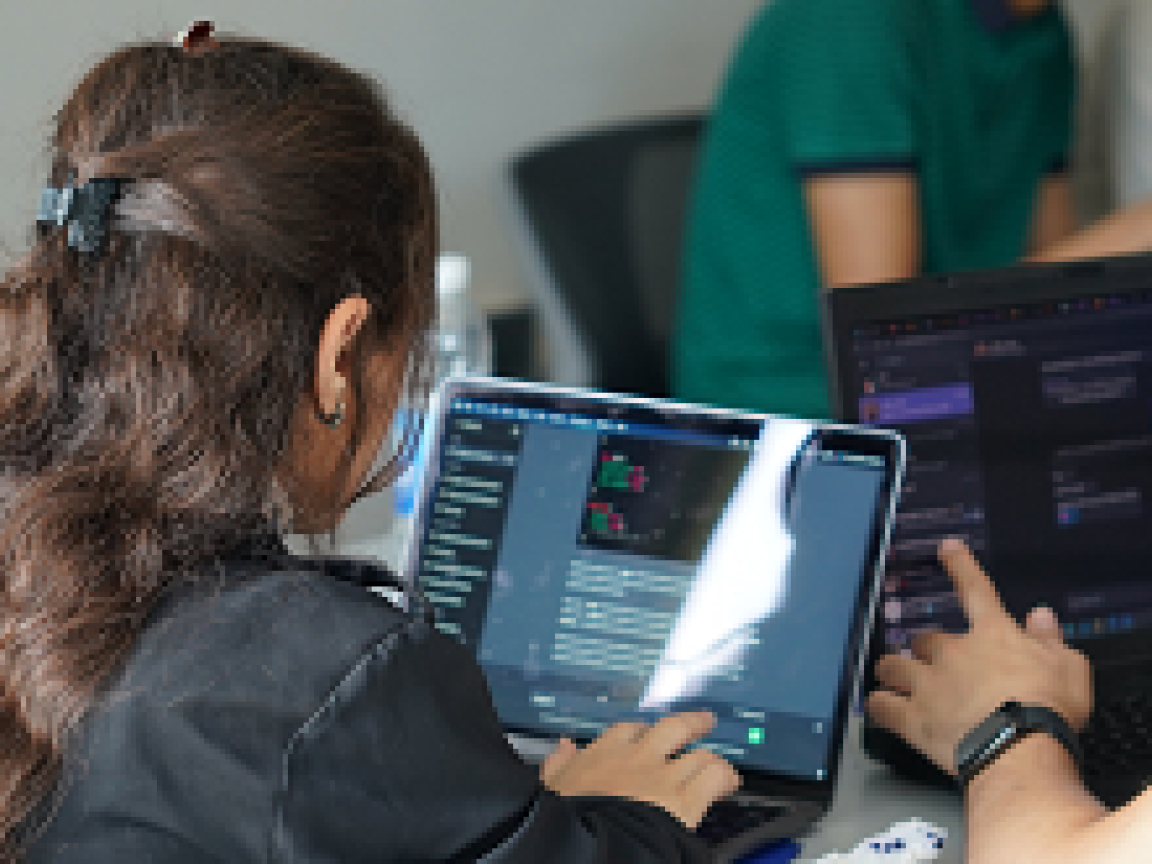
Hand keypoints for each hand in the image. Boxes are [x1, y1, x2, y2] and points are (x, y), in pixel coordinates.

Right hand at [539, 711, 740, 827]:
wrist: (584, 843)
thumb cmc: (563, 819)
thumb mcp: (549, 787)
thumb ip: (558, 764)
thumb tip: (562, 748)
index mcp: (603, 754)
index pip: (627, 731)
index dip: (641, 731)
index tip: (646, 735)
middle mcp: (637, 758)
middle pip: (671, 728)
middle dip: (690, 724)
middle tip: (702, 723)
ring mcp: (664, 775)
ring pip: (697, 752)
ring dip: (709, 756)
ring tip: (718, 761)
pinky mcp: (684, 799)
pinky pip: (714, 777)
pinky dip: (724, 776)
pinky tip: (729, 781)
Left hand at [865, 539, 1091, 775]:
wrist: (1020, 749)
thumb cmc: (1049, 711)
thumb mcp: (1069, 669)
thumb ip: (1051, 641)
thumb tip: (1041, 616)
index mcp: (993, 636)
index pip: (975, 590)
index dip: (960, 566)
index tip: (947, 548)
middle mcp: (953, 653)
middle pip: (924, 640)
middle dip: (925, 650)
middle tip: (932, 665)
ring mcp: (928, 684)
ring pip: (893, 665)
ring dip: (892, 670)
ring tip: (893, 678)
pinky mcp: (912, 717)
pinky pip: (881, 705)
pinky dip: (877, 705)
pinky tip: (878, 706)